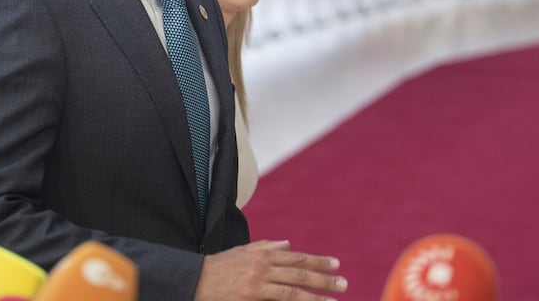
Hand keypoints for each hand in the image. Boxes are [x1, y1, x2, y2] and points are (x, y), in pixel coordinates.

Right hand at [195, 240, 346, 300]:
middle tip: (344, 284)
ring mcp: (258, 283)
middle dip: (324, 278)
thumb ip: (265, 246)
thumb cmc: (218, 266)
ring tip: (334, 300)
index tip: (335, 264)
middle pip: (300, 273)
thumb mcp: (242, 251)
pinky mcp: (251, 297)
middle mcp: (263, 266)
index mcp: (262, 253)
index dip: (317, 261)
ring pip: (293, 290)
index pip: (296, 258)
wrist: (194, 278)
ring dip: (316, 296)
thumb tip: (287, 243)